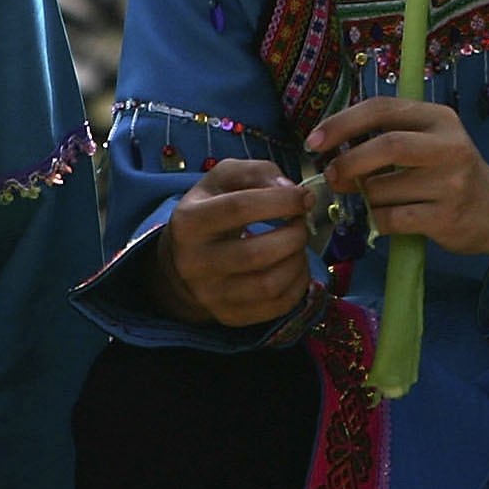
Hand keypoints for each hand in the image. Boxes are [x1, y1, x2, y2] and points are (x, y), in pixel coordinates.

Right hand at [157, 159, 314, 327]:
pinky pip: (276, 306)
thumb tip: (289, 190)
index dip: (281, 201)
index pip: (239, 208)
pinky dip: (298, 285)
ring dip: (298, 261)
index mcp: (190, 221)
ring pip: (269, 285)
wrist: (184, 259)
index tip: (304, 197)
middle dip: (294, 235)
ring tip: (298, 244)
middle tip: (302, 223)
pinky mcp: (230, 316)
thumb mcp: (224, 178)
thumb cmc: (211, 209)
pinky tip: (295, 266)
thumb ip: (256, 172)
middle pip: (256, 254)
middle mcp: (194, 262)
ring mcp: (211, 295)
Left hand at [309, 99, 488, 264]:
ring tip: (377, 200)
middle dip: (348, 162)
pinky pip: (391, 219)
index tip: (313, 142)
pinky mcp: (447, 217)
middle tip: (331, 176)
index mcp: (438, 118)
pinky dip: (378, 220)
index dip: (341, 123)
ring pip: (382, 188)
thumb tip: (329, 145)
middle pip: (385, 146)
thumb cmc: (449, 172)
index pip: (381, 109)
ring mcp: (451, 183)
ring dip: (365, 198)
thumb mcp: (428, 141)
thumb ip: (388, 135)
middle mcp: (449, 145)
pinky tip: (389, 218)